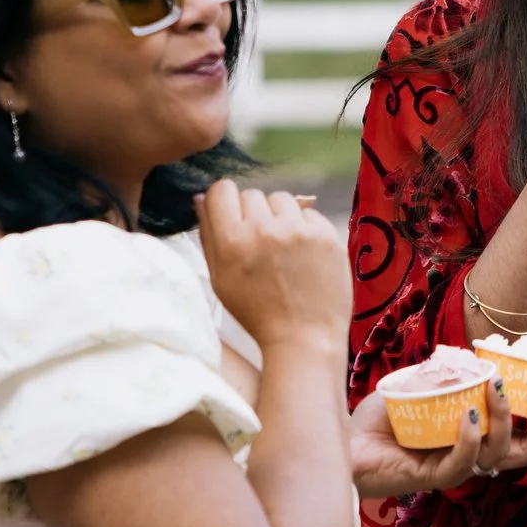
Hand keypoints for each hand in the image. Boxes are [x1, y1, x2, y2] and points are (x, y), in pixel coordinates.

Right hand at [196, 179, 349, 355]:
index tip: (230, 214)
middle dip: (252, 214)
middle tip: (259, 243)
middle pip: (251, 194)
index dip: (224, 200)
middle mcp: (264, 228)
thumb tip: (200, 198)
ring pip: (281, 199)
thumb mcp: (220, 280)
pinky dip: (304, 227)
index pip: (222, 190)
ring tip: (283, 246)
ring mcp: (298, 229)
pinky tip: (304, 253)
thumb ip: (209, 236)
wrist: (304, 336)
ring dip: (279, 216)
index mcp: (232, 241)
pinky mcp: (325, 233)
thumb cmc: (257, 313)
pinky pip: (309, 212)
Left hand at [348, 381, 526, 498]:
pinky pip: (460, 464)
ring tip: (498, 389)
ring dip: (505, 421)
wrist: (340, 437)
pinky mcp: (430, 478)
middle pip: (522, 455)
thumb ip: (449, 373)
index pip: (521, 437)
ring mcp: (451, 468)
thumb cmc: (380, 415)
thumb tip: (476, 354)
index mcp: (474, 437)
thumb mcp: (421, 383)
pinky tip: (468, 416)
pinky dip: (469, 439)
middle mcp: (469, 456)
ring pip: (496, 456)